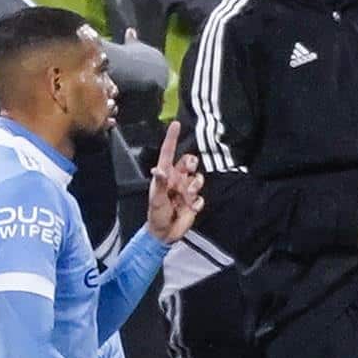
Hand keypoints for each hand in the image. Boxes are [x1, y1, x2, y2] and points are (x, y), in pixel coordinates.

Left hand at [144, 120, 204, 244]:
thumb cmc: (156, 214)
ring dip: (194, 187)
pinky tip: (188, 209)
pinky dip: (196, 203)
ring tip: (186, 198)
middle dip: (192, 164)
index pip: (169, 153)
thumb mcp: (157, 199)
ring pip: (198, 178)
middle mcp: (177, 179)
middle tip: (190, 170)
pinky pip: (201, 197)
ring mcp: (186, 190)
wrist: (164, 233)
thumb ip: (161, 184)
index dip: (172, 138)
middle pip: (189, 162)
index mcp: (165, 175)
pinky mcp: (194, 201)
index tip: (176, 124)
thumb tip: (159, 170)